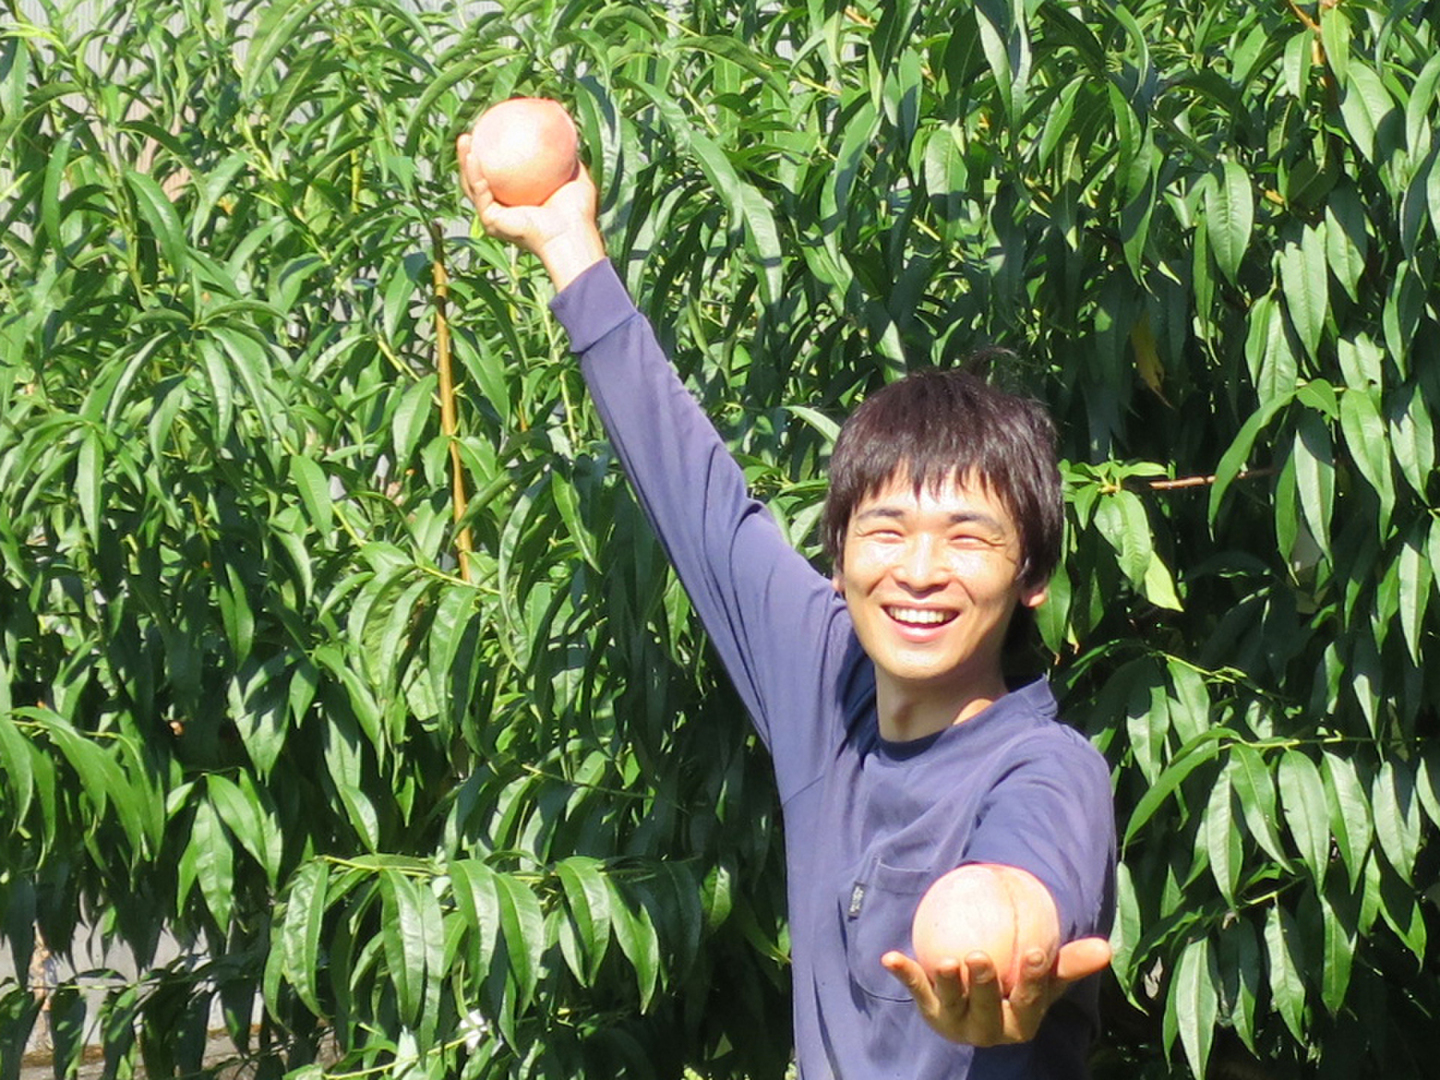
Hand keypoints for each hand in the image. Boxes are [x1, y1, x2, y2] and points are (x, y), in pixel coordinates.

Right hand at [456, 131, 605, 290]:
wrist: (572, 234)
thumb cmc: (578, 212)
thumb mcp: (575, 175)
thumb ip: (567, 157)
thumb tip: (565, 133)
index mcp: (519, 200)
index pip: (500, 174)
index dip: (492, 153)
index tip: (491, 129)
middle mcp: (504, 209)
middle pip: (480, 178)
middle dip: (470, 154)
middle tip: (471, 132)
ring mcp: (495, 217)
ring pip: (472, 185)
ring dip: (464, 161)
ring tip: (464, 139)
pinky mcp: (492, 222)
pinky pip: (480, 193)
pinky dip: (474, 174)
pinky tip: (472, 155)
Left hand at [880, 936, 1111, 1046]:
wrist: (980, 1007)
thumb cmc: (1019, 988)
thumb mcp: (1046, 979)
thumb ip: (1070, 962)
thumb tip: (1107, 947)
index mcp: (1020, 1023)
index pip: (1028, 1001)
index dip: (1030, 980)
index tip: (1033, 952)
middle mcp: (988, 1030)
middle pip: (986, 1008)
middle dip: (983, 986)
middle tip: (978, 957)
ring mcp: (956, 1022)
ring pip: (950, 1003)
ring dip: (945, 982)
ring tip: (945, 961)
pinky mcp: (929, 1011)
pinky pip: (916, 990)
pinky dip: (904, 973)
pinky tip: (890, 956)